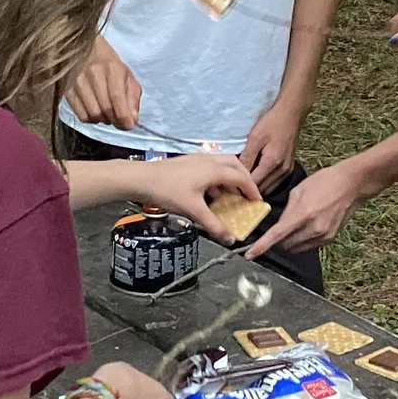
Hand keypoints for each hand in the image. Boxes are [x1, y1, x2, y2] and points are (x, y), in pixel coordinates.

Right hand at [67, 36, 141, 131]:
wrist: (82, 48)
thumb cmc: (108, 64)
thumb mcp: (126, 75)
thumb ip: (132, 98)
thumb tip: (132, 121)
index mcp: (112, 67)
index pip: (117, 98)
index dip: (124, 117)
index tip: (128, 125)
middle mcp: (93, 73)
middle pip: (105, 109)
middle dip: (115, 120)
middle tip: (118, 119)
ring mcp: (77, 81)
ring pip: (93, 115)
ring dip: (102, 120)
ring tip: (106, 113)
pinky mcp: (66, 90)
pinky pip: (81, 115)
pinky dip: (90, 119)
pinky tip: (94, 111)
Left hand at [129, 153, 261, 238]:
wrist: (141, 179)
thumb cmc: (167, 191)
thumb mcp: (193, 210)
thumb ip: (213, 225)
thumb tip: (229, 238)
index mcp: (213, 170)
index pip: (241, 177)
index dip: (251, 190)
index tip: (256, 201)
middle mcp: (208, 161)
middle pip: (234, 165)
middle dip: (244, 179)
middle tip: (248, 194)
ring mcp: (197, 159)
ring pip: (222, 164)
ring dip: (230, 178)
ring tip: (230, 195)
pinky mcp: (187, 162)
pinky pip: (209, 167)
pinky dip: (216, 178)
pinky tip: (210, 193)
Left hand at [241, 100, 304, 188]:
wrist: (291, 114)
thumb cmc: (272, 123)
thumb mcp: (255, 137)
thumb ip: (246, 157)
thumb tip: (237, 174)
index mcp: (272, 163)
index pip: (254, 184)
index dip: (241, 186)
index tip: (230, 185)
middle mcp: (282, 170)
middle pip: (262, 189)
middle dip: (248, 189)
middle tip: (234, 185)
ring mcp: (287, 171)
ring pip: (269, 188)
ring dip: (257, 187)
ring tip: (243, 182)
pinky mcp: (289, 168)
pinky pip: (275, 182)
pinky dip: (265, 182)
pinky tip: (256, 176)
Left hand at [248, 161, 367, 256]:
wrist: (351, 185)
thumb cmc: (325, 182)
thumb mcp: (299, 191)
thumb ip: (287, 211)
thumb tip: (279, 225)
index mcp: (303, 213)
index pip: (277, 235)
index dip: (262, 246)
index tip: (250, 254)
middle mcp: (313, 228)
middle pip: (285, 244)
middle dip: (279, 238)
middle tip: (284, 223)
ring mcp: (322, 235)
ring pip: (296, 247)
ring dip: (291, 240)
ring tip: (299, 222)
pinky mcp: (329, 239)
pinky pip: (308, 246)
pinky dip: (303, 239)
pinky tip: (309, 225)